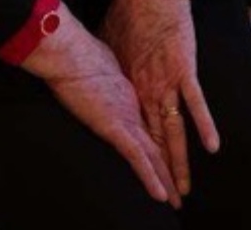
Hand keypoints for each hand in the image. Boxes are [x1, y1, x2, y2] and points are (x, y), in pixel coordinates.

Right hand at [21, 3, 181, 208]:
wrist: (70, 51)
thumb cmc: (76, 53)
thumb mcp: (96, 66)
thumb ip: (103, 77)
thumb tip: (97, 78)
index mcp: (125, 95)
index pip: (145, 126)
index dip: (157, 145)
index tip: (167, 159)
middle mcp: (130, 109)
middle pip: (154, 144)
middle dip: (167, 168)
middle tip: (180, 188)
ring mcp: (126, 117)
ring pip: (153, 155)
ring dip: (165, 179)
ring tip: (177, 200)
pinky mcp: (118, 125)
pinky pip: (138, 157)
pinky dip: (150, 177)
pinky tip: (161, 195)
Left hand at [100, 0, 219, 196]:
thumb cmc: (126, 11)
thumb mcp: (109, 41)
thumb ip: (105, 61)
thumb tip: (94, 68)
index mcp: (128, 84)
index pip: (135, 126)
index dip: (139, 152)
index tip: (143, 172)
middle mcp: (146, 89)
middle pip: (155, 138)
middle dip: (161, 169)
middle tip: (168, 195)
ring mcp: (165, 81)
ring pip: (174, 130)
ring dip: (179, 160)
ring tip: (182, 187)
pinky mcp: (183, 70)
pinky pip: (195, 102)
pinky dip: (204, 123)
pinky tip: (210, 146)